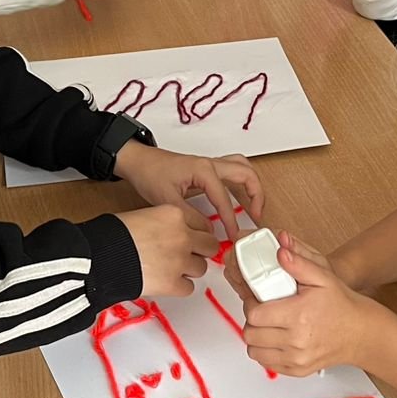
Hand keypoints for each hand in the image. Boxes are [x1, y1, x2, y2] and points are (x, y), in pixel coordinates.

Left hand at [113, 147, 264, 241]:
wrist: (139, 161)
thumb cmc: (150, 173)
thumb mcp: (167, 199)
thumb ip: (190, 217)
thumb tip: (208, 230)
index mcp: (204, 169)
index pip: (225, 198)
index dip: (230, 220)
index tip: (232, 235)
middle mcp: (211, 163)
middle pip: (246, 174)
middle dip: (256, 195)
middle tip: (257, 216)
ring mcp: (210, 163)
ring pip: (243, 168)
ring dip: (253, 185)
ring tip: (255, 206)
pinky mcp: (207, 167)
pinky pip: (233, 170)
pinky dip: (242, 182)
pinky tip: (239, 197)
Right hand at [114, 205, 218, 296]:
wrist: (100, 256)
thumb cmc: (113, 234)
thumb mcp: (142, 215)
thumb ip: (163, 223)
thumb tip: (170, 234)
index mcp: (174, 214)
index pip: (201, 224)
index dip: (194, 234)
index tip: (189, 239)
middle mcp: (182, 236)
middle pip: (210, 245)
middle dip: (201, 251)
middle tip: (188, 256)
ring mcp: (180, 260)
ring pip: (201, 268)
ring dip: (189, 270)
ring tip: (170, 269)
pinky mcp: (173, 283)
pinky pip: (188, 288)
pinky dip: (179, 287)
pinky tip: (165, 282)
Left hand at [242, 233, 382, 375]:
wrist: (360, 333)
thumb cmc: (341, 306)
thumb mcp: (322, 277)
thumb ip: (299, 264)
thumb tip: (281, 252)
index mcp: (298, 316)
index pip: (254, 314)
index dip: (250, 304)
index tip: (256, 298)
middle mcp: (296, 341)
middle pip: (251, 333)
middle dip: (252, 320)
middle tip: (262, 310)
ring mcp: (296, 358)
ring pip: (255, 351)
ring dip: (256, 337)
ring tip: (267, 325)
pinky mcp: (297, 370)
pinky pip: (267, 363)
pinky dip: (266, 351)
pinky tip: (275, 339)